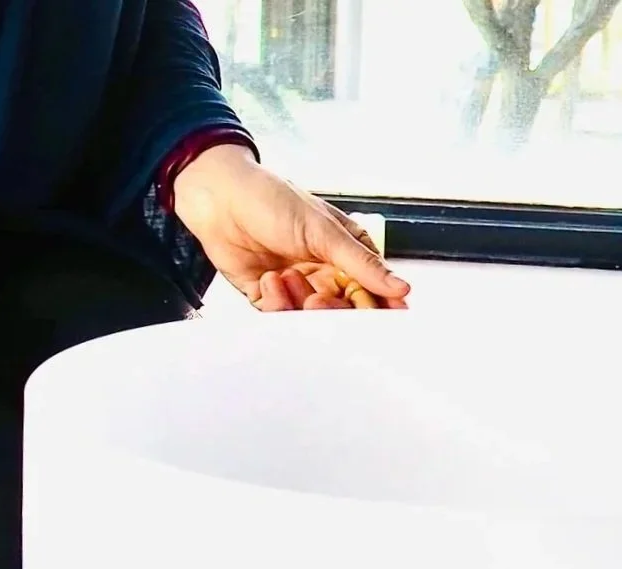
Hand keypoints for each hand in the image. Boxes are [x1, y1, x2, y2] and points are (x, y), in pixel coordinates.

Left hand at [170, 145, 410, 313]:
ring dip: (301, 302)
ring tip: (289, 276)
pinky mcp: (265, 294)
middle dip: (334, 308)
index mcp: (344, 252)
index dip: (380, 306)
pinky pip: (279, 315)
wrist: (220, 198)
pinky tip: (270, 278)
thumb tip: (401, 288)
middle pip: (342, 309)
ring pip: (310, 316)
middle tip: (321, 299)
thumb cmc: (272, 200)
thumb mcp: (324, 231)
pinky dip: (277, 302)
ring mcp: (294, 284)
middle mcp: (322, 271)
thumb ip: (361, 264)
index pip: (371, 288)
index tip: (388, 318)